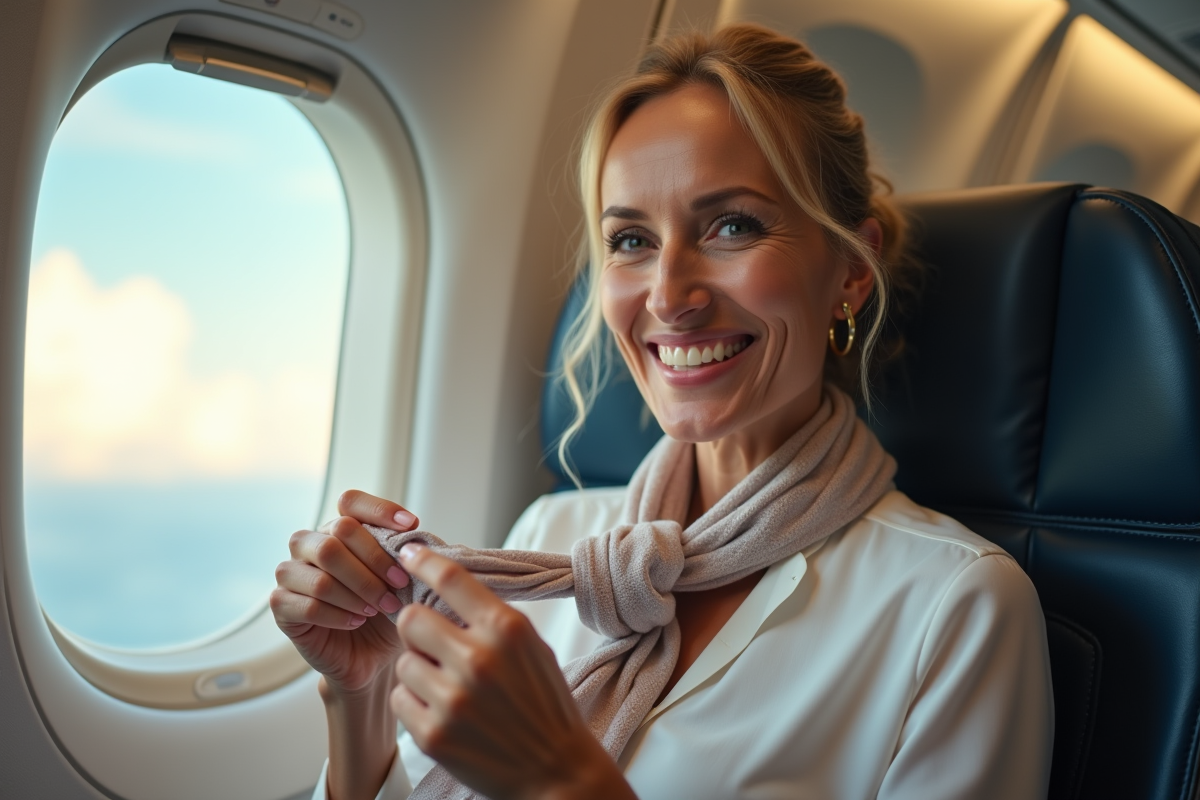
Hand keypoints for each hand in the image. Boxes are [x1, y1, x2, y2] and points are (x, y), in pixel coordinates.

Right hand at [270, 490, 419, 693]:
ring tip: (378, 609)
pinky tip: (356, 622)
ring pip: (323, 573)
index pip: (351, 502)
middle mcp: (310, 544)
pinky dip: (339, 615)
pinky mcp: (281, 605)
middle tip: (400, 586)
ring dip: (358, 593)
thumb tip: (417, 536)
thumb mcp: (403, 581)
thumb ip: (407, 555)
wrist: (370, 657)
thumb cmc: (386, 613)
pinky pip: (309, 605)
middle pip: (337, 534)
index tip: (412, 527)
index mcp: (338, 529)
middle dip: (375, 562)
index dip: (380, 509)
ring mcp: (291, 573)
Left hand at [390, 544, 635, 799]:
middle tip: (432, 643)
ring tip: (446, 686)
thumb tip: (443, 587)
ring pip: (403, 663)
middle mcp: (478, 660)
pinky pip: (399, 700)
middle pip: (411, 619)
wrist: (556, 770)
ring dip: (418, 671)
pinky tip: (443, 712)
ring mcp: (453, 700)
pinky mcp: (434, 735)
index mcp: (507, 630)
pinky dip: (414, 703)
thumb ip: (490, 618)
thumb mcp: (531, 646)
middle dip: (417, 628)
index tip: (408, 553)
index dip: (423, 560)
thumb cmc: (544, 703)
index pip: (452, 578)